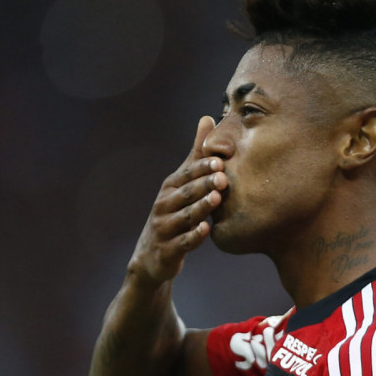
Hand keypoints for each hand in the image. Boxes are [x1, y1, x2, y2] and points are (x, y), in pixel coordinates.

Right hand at [127, 116, 227, 284]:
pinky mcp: (168, 250)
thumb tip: (208, 117)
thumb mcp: (182, 183)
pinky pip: (182, 243)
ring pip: (184, 216)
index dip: (202, 167)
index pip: (187, 175)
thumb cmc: (174, 213)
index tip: (220, 160)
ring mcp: (164, 228)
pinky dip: (194, 236)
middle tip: (223, 178)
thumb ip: (196, 154)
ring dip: (200, 208)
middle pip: (185, 193)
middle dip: (204, 185)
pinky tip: (207, 230)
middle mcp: (164, 205)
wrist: (152, 257)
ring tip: (217, 199)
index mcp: (170, 188)